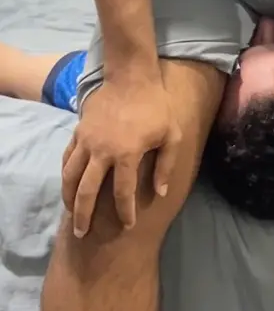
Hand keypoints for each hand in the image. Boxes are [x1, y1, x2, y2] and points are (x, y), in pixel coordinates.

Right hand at [62, 74, 180, 237]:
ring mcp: (86, 141)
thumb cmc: (155, 106)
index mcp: (126, 154)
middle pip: (87, 191)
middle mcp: (102, 151)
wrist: (131, 77)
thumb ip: (165, 165)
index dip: (125, 212)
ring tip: (71, 213)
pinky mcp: (79, 131)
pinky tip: (69, 184)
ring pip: (70, 176)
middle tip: (83, 233)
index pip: (123, 193)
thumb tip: (159, 192)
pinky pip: (67, 157)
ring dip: (68, 197)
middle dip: (84, 215)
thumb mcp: (171, 135)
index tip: (127, 225)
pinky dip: (66, 173)